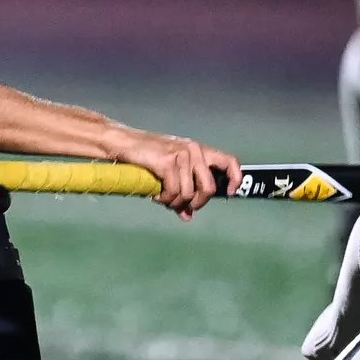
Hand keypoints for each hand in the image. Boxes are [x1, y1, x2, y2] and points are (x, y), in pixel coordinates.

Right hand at [115, 132, 240, 219]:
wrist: (124, 143)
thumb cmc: (148, 156)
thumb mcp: (170, 171)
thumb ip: (183, 192)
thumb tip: (187, 216)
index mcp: (200, 150)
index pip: (229, 162)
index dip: (234, 179)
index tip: (229, 193)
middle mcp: (195, 150)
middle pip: (209, 188)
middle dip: (197, 203)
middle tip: (183, 207)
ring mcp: (182, 155)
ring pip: (188, 194)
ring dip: (174, 202)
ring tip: (162, 198)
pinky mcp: (168, 162)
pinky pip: (173, 192)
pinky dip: (165, 199)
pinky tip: (156, 195)